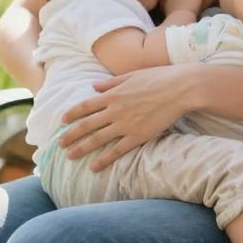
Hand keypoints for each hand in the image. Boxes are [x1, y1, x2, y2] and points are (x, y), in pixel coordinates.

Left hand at [59, 66, 194, 169]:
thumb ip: (111, 82)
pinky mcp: (138, 135)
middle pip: (86, 125)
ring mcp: (126, 124)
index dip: (72, 114)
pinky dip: (103, 159)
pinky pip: (116, 150)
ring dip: (81, 149)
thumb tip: (94, 86)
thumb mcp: (133, 75)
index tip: (62, 121)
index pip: (85, 106)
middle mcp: (115, 110)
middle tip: (60, 143)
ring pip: (97, 139)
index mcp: (113, 94)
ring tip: (70, 156)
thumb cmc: (160, 78)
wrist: (182, 88)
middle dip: (71, 135)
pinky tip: (94, 167)